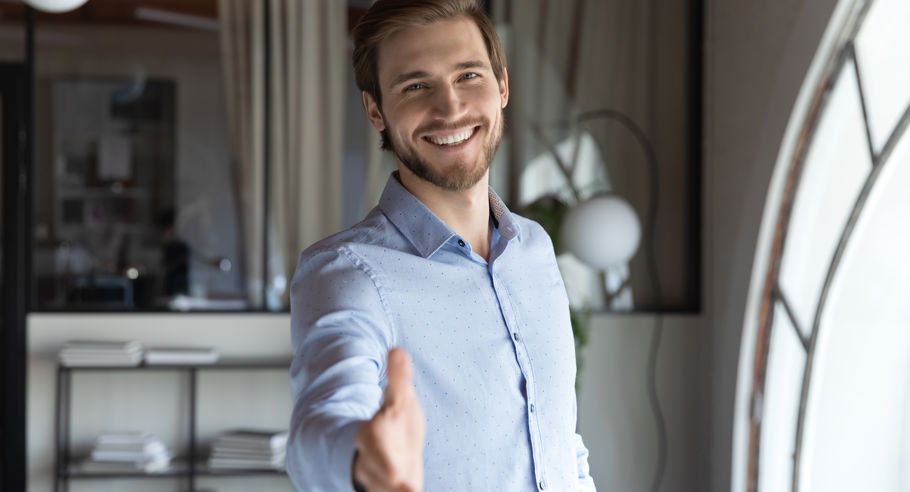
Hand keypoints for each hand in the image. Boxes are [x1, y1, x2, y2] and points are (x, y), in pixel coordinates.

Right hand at [353, 348, 425, 491]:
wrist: (387, 452)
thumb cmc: (395, 427)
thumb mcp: (398, 400)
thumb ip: (398, 379)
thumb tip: (398, 351)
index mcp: (372, 438)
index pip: (373, 446)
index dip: (384, 462)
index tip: (396, 475)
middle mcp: (374, 464)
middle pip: (380, 478)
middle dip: (394, 485)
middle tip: (408, 488)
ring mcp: (383, 484)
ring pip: (386, 490)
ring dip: (400, 491)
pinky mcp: (394, 491)